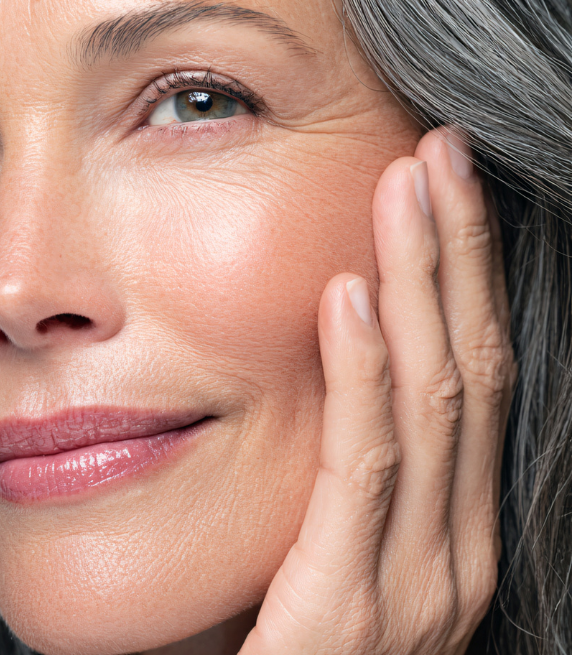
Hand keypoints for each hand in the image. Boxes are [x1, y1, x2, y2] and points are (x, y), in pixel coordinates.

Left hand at [239, 128, 515, 654]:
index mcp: (450, 524)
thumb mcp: (330, 541)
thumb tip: (331, 353)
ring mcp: (418, 582)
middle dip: (455, 251)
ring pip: (432, 397)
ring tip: (404, 186)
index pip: (469, 372)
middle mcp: (454, 546)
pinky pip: (365, 465)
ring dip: (419, 282)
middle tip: (438, 151)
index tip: (440, 186)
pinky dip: (360, 372)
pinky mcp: (352, 607)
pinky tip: (346, 296)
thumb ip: (349, 469)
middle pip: (466, 364)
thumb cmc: (288, 641)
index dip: (462, 273)